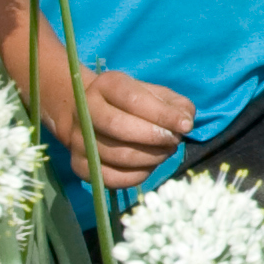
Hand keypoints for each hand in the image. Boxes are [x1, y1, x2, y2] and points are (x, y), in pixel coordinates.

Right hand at [47, 68, 197, 190]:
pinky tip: (150, 166)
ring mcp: (78, 139)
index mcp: (106, 85)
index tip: (185, 126)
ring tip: (165, 152)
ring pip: (116, 155)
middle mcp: (85, 110)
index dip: (163, 115)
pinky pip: (110, 177)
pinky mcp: (78, 164)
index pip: (133, 100)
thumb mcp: (155, 94)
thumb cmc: (132, 103)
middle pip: (119, 127)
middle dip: (154, 137)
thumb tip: (185, 121)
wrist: (90, 114)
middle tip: (173, 141)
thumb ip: (175, 104)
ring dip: (149, 157)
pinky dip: (136, 175)